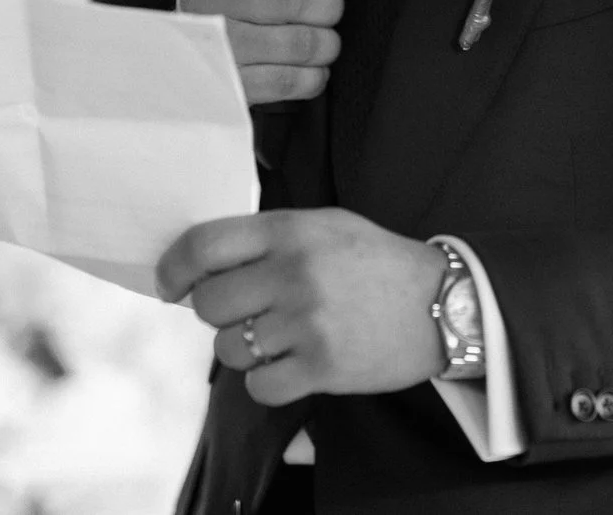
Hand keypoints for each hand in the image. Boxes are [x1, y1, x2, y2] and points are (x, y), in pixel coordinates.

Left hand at [158, 208, 447, 405]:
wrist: (444, 303)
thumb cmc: (376, 262)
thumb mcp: (325, 225)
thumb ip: (268, 236)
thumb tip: (202, 262)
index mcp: (291, 230)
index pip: (204, 245)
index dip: (173, 268)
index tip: (169, 285)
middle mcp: (294, 273)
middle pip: (208, 304)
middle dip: (215, 313)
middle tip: (241, 312)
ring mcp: (308, 322)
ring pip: (228, 349)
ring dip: (241, 349)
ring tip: (275, 338)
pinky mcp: (322, 367)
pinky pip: (259, 387)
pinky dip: (266, 382)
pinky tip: (289, 366)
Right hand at [175, 0, 361, 105]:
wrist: (204, 41)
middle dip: (328, 4)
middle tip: (327, 8)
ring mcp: (215, 43)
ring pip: (298, 43)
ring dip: (325, 43)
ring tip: (319, 38)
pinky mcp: (228, 83)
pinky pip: (289, 81)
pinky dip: (312, 76)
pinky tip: (306, 66)